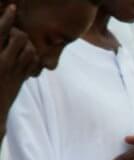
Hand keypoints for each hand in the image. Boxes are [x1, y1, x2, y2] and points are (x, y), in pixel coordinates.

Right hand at [0, 7, 39, 129]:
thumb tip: (2, 35)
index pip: (0, 31)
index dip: (7, 17)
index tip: (12, 8)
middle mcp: (2, 62)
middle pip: (19, 37)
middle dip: (18, 32)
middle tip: (13, 32)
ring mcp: (14, 71)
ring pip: (29, 49)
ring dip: (25, 44)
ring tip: (18, 45)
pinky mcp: (21, 79)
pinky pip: (33, 62)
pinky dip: (30, 55)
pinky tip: (23, 55)